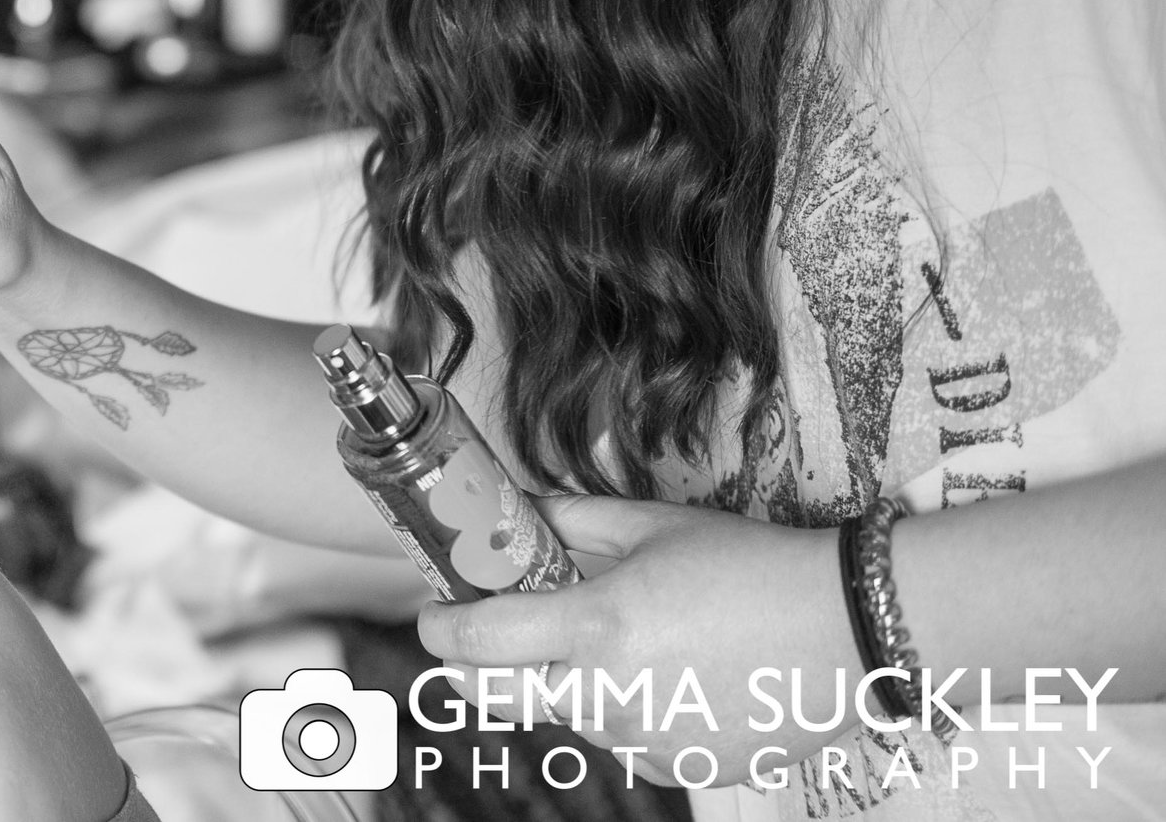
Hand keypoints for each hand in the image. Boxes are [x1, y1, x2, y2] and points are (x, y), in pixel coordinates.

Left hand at [417, 495, 862, 786]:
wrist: (849, 628)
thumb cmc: (751, 565)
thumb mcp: (651, 525)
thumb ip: (567, 522)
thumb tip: (514, 512)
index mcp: (594, 629)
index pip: (472, 641)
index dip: (439, 625)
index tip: (433, 611)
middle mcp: (607, 696)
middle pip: (492, 697)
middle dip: (471, 665)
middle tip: (484, 632)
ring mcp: (642, 742)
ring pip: (560, 714)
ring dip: (559, 680)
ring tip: (617, 636)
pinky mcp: (679, 771)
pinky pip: (619, 738)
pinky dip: (618, 708)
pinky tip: (665, 672)